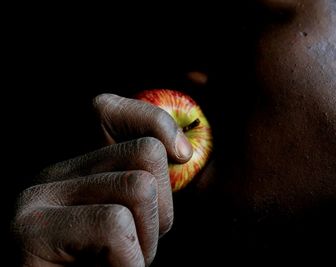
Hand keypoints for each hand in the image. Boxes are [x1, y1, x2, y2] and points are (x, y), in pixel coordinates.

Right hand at [13, 93, 192, 266]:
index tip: (181, 154)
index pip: (108, 107)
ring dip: (147, 241)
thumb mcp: (128, 222)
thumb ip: (142, 185)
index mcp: (72, 166)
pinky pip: (116, 226)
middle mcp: (49, 172)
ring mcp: (35, 197)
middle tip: (138, 245)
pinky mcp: (30, 232)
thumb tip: (181, 152)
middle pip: (144, 152)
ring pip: (138, 186)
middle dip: (161, 209)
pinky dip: (130, 261)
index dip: (156, 124)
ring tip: (119, 263)